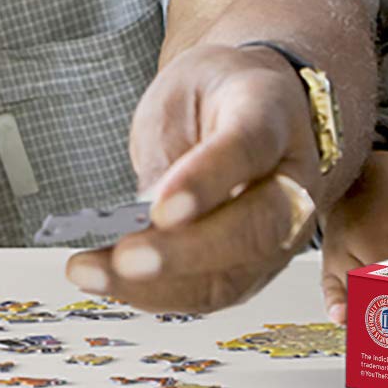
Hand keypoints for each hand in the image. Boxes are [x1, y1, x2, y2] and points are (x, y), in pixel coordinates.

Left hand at [65, 43, 323, 312]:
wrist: (250, 107)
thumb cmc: (214, 98)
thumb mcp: (185, 93)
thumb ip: (172, 150)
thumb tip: (144, 214)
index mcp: (273, 116)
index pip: (249, 149)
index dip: (206, 180)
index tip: (160, 207)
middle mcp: (292, 181)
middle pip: (257, 228)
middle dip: (185, 252)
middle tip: (125, 257)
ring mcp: (281, 233)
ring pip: (233, 275)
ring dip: (159, 286)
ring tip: (94, 273)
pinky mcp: (253, 268)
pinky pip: (208, 293)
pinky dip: (154, 295)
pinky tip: (108, 280)